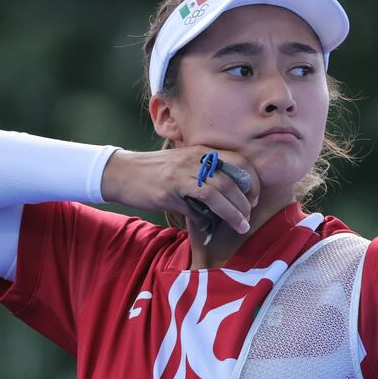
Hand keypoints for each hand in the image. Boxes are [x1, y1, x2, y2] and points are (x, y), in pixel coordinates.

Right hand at [101, 147, 260, 233]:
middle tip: (249, 215)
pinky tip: (206, 226)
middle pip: (230, 180)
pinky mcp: (168, 191)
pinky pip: (193, 207)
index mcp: (202, 152)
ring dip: (232, 212)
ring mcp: (181, 175)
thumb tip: (224, 201)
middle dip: (245, 201)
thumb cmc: (156, 171)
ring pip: (216, 193)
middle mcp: (195, 160)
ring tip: (241, 225)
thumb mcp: (184, 165)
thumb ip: (205, 177)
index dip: (252, 180)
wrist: (121, 172)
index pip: (239, 162)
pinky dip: (203, 219)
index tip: (256, 197)